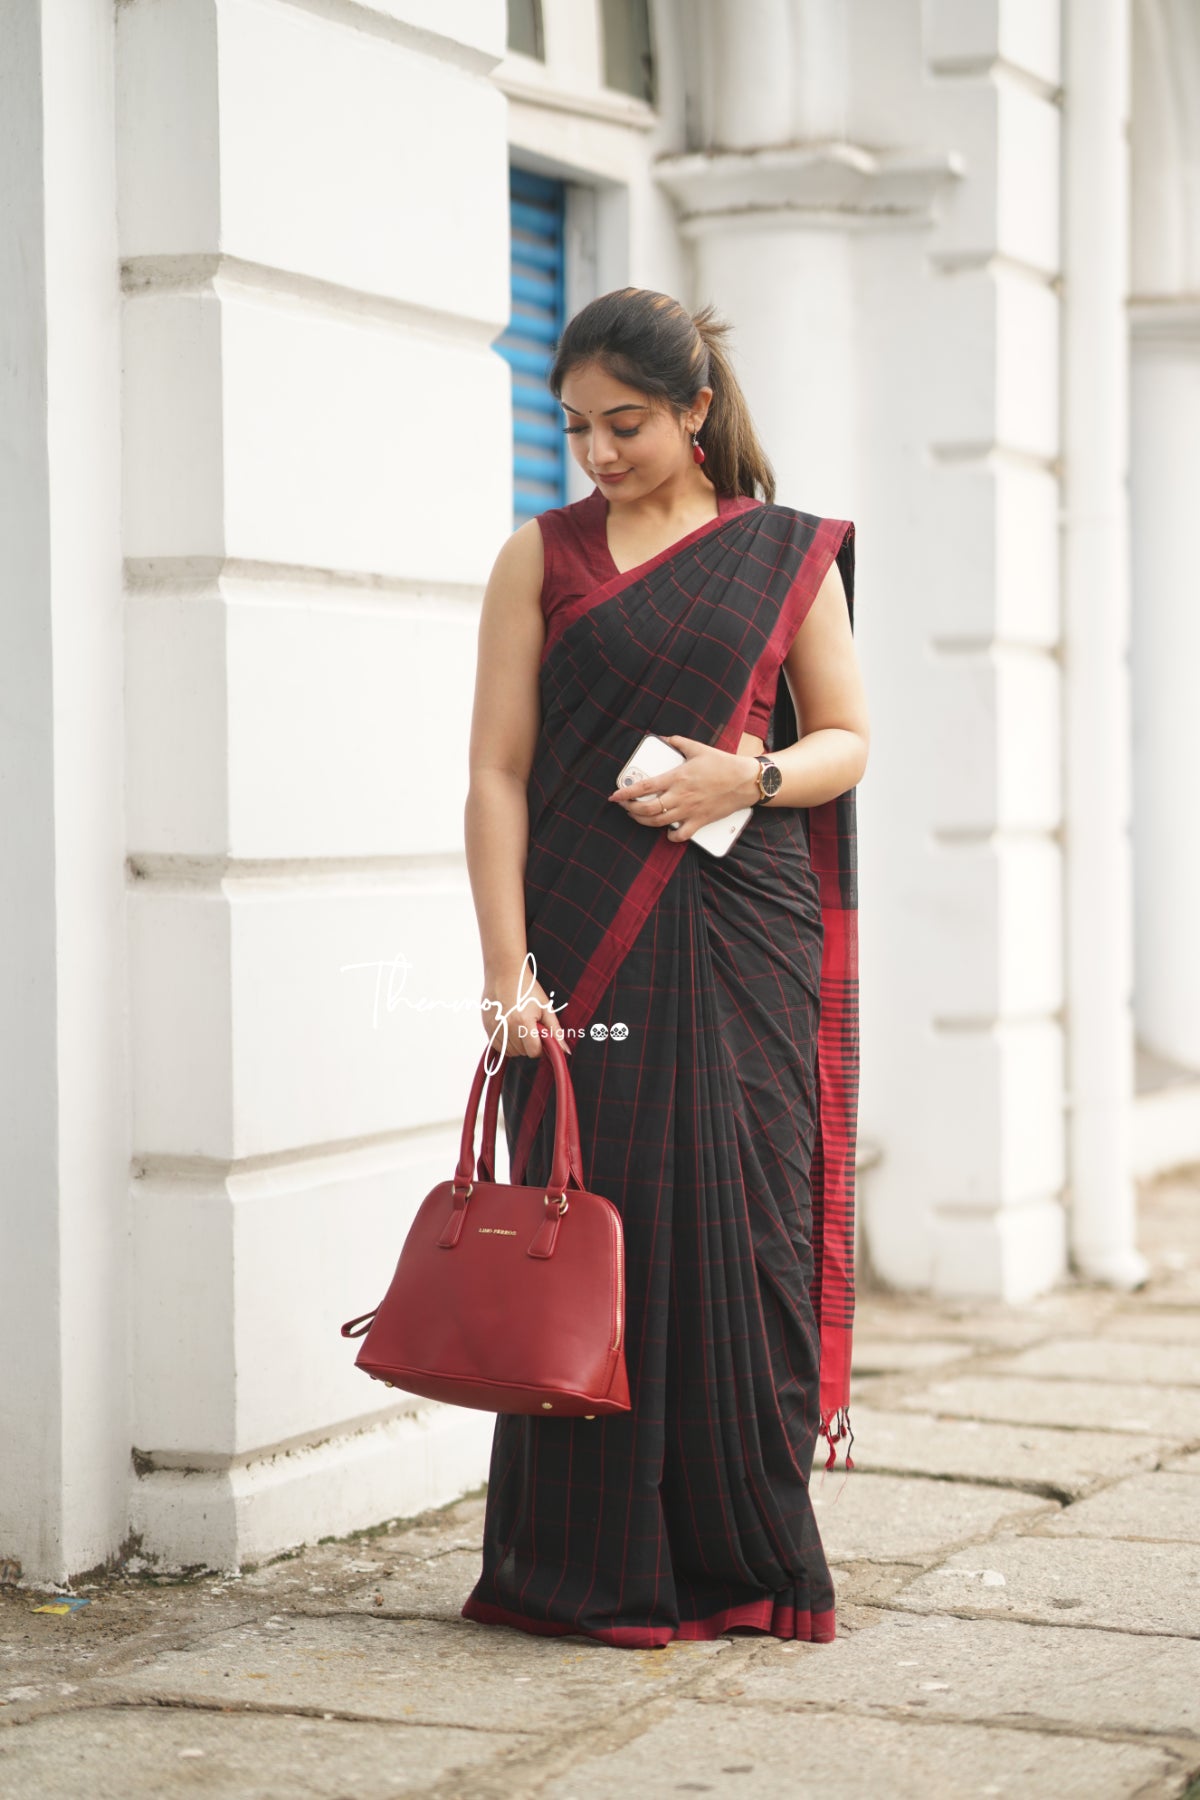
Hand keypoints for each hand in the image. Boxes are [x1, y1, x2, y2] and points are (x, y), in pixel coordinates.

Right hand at [480, 954, 568, 1061]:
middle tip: (530, 1027)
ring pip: (509, 1052)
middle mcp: (506, 1026)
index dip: (540, 1046)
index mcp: (523, 1022)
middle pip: (522, 1053)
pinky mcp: (487, 1026)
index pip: (534, 1051)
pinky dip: (506, 1043)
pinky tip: (510, 1028)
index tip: (540, 1035)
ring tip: (520, 1027)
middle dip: (529, 1044)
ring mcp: (494, 1027)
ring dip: (517, 1045)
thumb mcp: (545, 1007)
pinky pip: (498, 1046)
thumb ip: (555, 1031)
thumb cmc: (527, 987)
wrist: (504, 972)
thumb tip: (566, 1052)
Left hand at [606, 735, 758, 842]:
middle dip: (631, 810)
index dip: (626, 793)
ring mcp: (690, 810)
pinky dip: (671, 836)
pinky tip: (667, 832)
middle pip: (647, 809)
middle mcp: (680, 796)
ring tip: (638, 816)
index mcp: (677, 777)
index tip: (615, 796)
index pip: (644, 787)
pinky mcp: (700, 821)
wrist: (746, 781)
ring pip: (659, 823)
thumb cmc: (723, 764)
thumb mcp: (698, 748)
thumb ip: (679, 743)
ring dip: (643, 821)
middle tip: (625, 807)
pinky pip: (681, 835)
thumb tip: (666, 738)